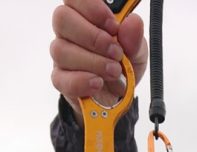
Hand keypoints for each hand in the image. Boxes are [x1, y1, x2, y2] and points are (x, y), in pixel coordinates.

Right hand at [51, 0, 147, 122]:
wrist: (118, 98)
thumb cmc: (122, 66)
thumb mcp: (136, 51)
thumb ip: (134, 37)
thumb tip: (133, 22)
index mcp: (84, 15)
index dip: (91, 7)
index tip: (113, 25)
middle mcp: (68, 32)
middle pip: (62, 19)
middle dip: (93, 37)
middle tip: (116, 52)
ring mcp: (62, 56)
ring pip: (62, 50)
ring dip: (92, 62)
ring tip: (113, 71)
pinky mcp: (60, 80)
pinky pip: (62, 79)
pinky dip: (82, 82)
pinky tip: (98, 83)